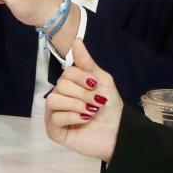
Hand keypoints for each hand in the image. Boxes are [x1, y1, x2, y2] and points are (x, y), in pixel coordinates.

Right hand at [44, 40, 120, 161]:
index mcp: (69, 86)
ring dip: (77, 104)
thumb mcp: (102, 81)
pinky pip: (55, 118)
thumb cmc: (110, 108)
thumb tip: (76, 41)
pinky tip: (84, 120)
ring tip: (91, 111)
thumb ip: (86, 63)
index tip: (96, 85)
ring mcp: (54, 115)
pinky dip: (73, 117)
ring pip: (53, 100)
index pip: (66, 73)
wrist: (118, 132)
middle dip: (82, 93)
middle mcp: (59, 98)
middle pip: (60, 86)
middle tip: (97, 102)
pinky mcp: (54, 131)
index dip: (81, 77)